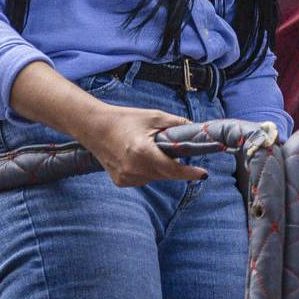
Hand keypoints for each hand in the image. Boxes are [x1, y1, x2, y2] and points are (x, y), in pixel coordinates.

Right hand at [78, 104, 201, 187]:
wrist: (95, 127)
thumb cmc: (125, 119)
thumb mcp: (154, 117)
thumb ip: (176, 125)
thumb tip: (196, 130)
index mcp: (142, 152)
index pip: (172, 169)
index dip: (189, 173)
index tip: (203, 174)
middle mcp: (133, 169)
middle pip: (165, 174)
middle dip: (177, 167)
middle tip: (183, 155)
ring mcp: (126, 177)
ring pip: (155, 178)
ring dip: (161, 168)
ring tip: (154, 150)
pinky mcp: (121, 181)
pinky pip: (143, 179)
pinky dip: (148, 171)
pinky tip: (141, 157)